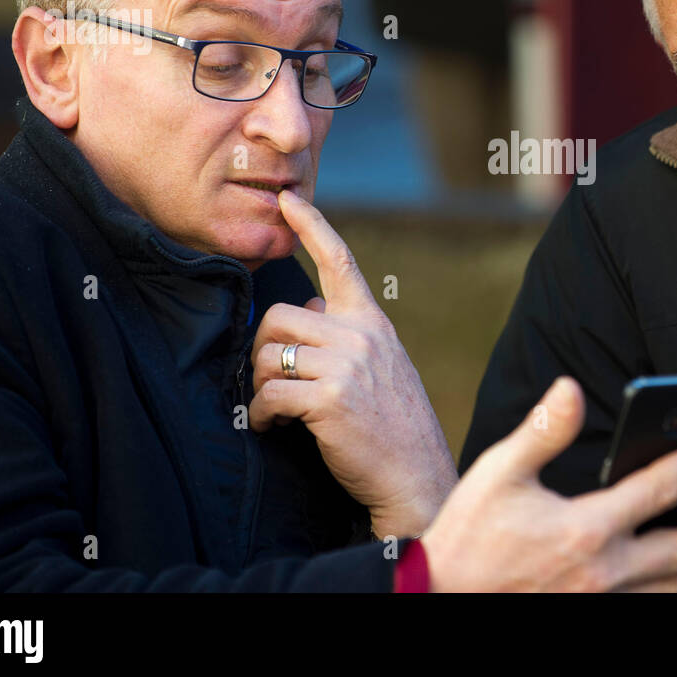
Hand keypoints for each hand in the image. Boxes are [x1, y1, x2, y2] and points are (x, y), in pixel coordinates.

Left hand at [248, 189, 457, 537]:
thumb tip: (310, 304)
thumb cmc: (393, 425)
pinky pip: (269, 392)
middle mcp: (361, 335)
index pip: (339, 261)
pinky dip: (263, 415)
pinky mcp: (328, 399)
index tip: (287, 199)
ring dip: (260, 386)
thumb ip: (346, 333)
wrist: (416, 476)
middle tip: (272, 382)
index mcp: (372, 323)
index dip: (311, 226)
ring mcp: (346, 365)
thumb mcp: (382, 365)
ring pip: (267, 354)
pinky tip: (276, 428)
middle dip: (262, 350)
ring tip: (277, 411)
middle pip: (278, 316)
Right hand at [419, 377, 676, 591]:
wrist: (441, 599)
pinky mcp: (594, 620)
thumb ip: (542, 431)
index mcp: (586, 527)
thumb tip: (570, 388)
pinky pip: (652, 611)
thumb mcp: (499, 473)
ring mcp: (603, 603)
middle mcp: (604, 570)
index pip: (659, 488)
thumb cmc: (468, 538)